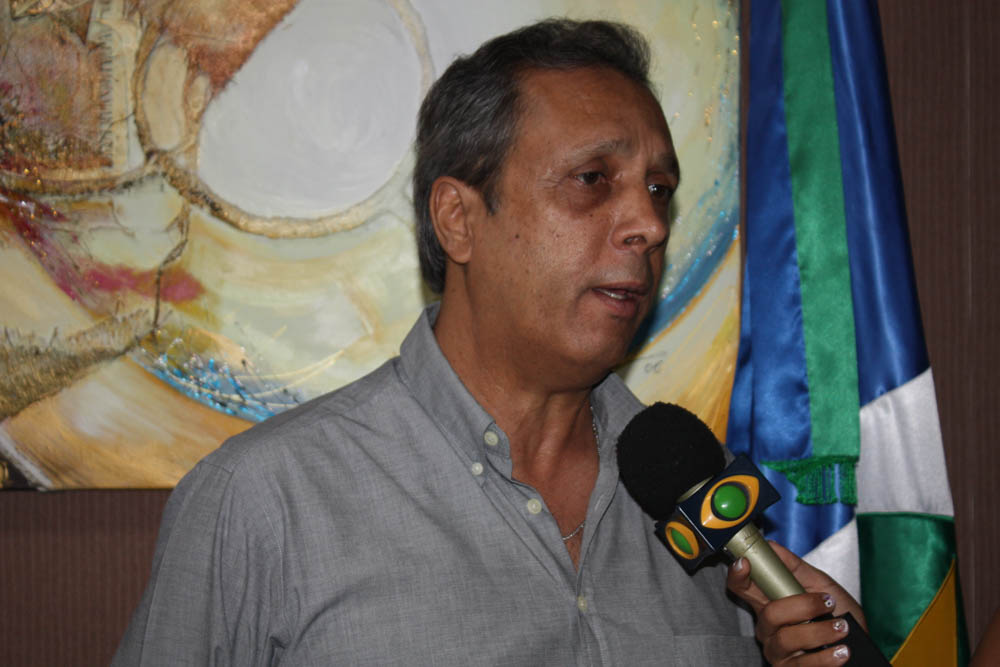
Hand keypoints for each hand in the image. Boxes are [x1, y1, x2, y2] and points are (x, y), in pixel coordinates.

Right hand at [727, 541, 866, 665]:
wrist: (860, 648)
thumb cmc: (838, 616)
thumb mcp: (822, 586)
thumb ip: (796, 568)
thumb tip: (771, 546)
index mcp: (770, 603)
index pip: (741, 588)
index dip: (737, 575)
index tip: (746, 562)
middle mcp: (768, 628)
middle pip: (768, 614)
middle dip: (802, 606)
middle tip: (828, 602)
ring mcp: (777, 652)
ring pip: (787, 639)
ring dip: (820, 632)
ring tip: (842, 629)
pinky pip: (802, 665)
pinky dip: (826, 657)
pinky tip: (841, 651)